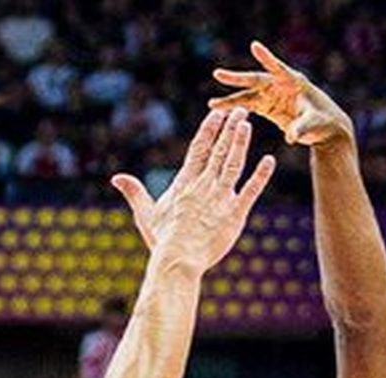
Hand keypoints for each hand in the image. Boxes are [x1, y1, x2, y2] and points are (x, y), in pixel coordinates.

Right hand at [109, 109, 274, 275]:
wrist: (179, 258)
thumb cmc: (162, 240)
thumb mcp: (145, 214)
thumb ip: (134, 192)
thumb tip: (116, 178)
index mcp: (185, 183)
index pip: (198, 149)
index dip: (209, 130)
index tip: (216, 115)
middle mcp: (204, 185)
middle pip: (218, 151)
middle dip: (229, 129)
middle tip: (240, 111)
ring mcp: (220, 198)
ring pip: (233, 164)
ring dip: (241, 143)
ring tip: (248, 125)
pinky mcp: (235, 213)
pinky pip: (251, 190)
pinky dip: (261, 175)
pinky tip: (269, 160)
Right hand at [210, 41, 352, 147]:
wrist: (325, 127)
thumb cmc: (324, 121)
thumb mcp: (314, 123)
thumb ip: (302, 127)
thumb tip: (290, 137)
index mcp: (293, 81)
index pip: (278, 68)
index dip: (267, 58)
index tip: (255, 46)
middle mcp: (279, 85)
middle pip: (255, 80)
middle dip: (237, 78)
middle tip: (218, 74)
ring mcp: (272, 95)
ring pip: (247, 96)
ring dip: (230, 100)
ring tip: (212, 105)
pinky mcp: (268, 106)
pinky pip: (249, 106)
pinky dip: (235, 109)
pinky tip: (219, 111)